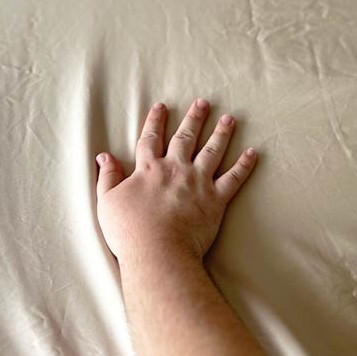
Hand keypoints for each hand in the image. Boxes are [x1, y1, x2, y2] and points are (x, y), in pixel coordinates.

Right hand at [95, 99, 257, 263]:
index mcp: (149, 169)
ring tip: (229, 119)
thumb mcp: (107, 203)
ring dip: (221, 133)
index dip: (155, 121)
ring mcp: (198, 183)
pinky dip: (244, 165)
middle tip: (203, 102)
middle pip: (185, 137)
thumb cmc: (129, 232)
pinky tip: (253, 153)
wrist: (158, 253)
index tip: (161, 106)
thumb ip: (107, 177)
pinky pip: (234, 178)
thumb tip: (103, 156)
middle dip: (194, 118)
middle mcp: (175, 169)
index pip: (151, 138)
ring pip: (212, 151)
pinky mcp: (216, 200)